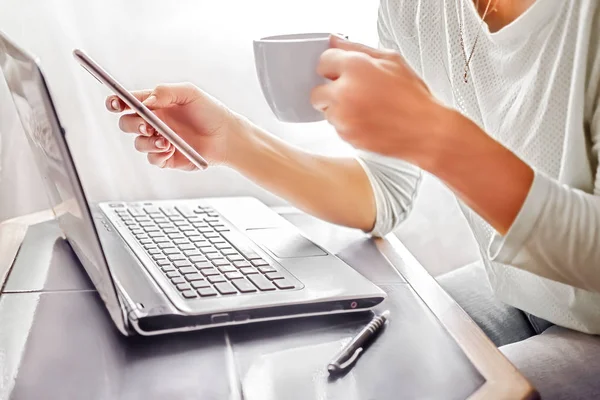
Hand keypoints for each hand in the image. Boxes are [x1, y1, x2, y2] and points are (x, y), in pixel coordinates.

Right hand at [106, 83, 246, 169]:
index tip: (116, 103)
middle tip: (148, 126)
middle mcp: (155, 122)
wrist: (227, 137)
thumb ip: (166, 92)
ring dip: (148, 142)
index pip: (128, 102)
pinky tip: (171, 149)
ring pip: (138, 143)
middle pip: (127, 123)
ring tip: (165, 141)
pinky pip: (152, 159)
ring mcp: (159, 141)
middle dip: (133, 124)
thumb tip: (147, 102)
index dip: (116, 102)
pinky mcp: (167, 158)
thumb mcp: (190, 93)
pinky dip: (158, 155)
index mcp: (156, 104)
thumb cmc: (211, 112)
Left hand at [311, 36, 453, 169]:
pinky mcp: (346, 136)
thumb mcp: (391, 60)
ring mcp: (343, 117)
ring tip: (365, 108)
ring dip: (339, 109)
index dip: (334, 67)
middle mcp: (344, 92)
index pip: (323, 61)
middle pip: (317, 91)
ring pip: (326, 112)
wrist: (425, 130)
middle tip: (351, 92)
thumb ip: (359, 48)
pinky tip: (368, 120)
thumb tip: (337, 42)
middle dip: (330, 91)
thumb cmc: (413, 97)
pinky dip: (348, 124)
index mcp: (355, 68)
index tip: (341, 71)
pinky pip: (337, 127)